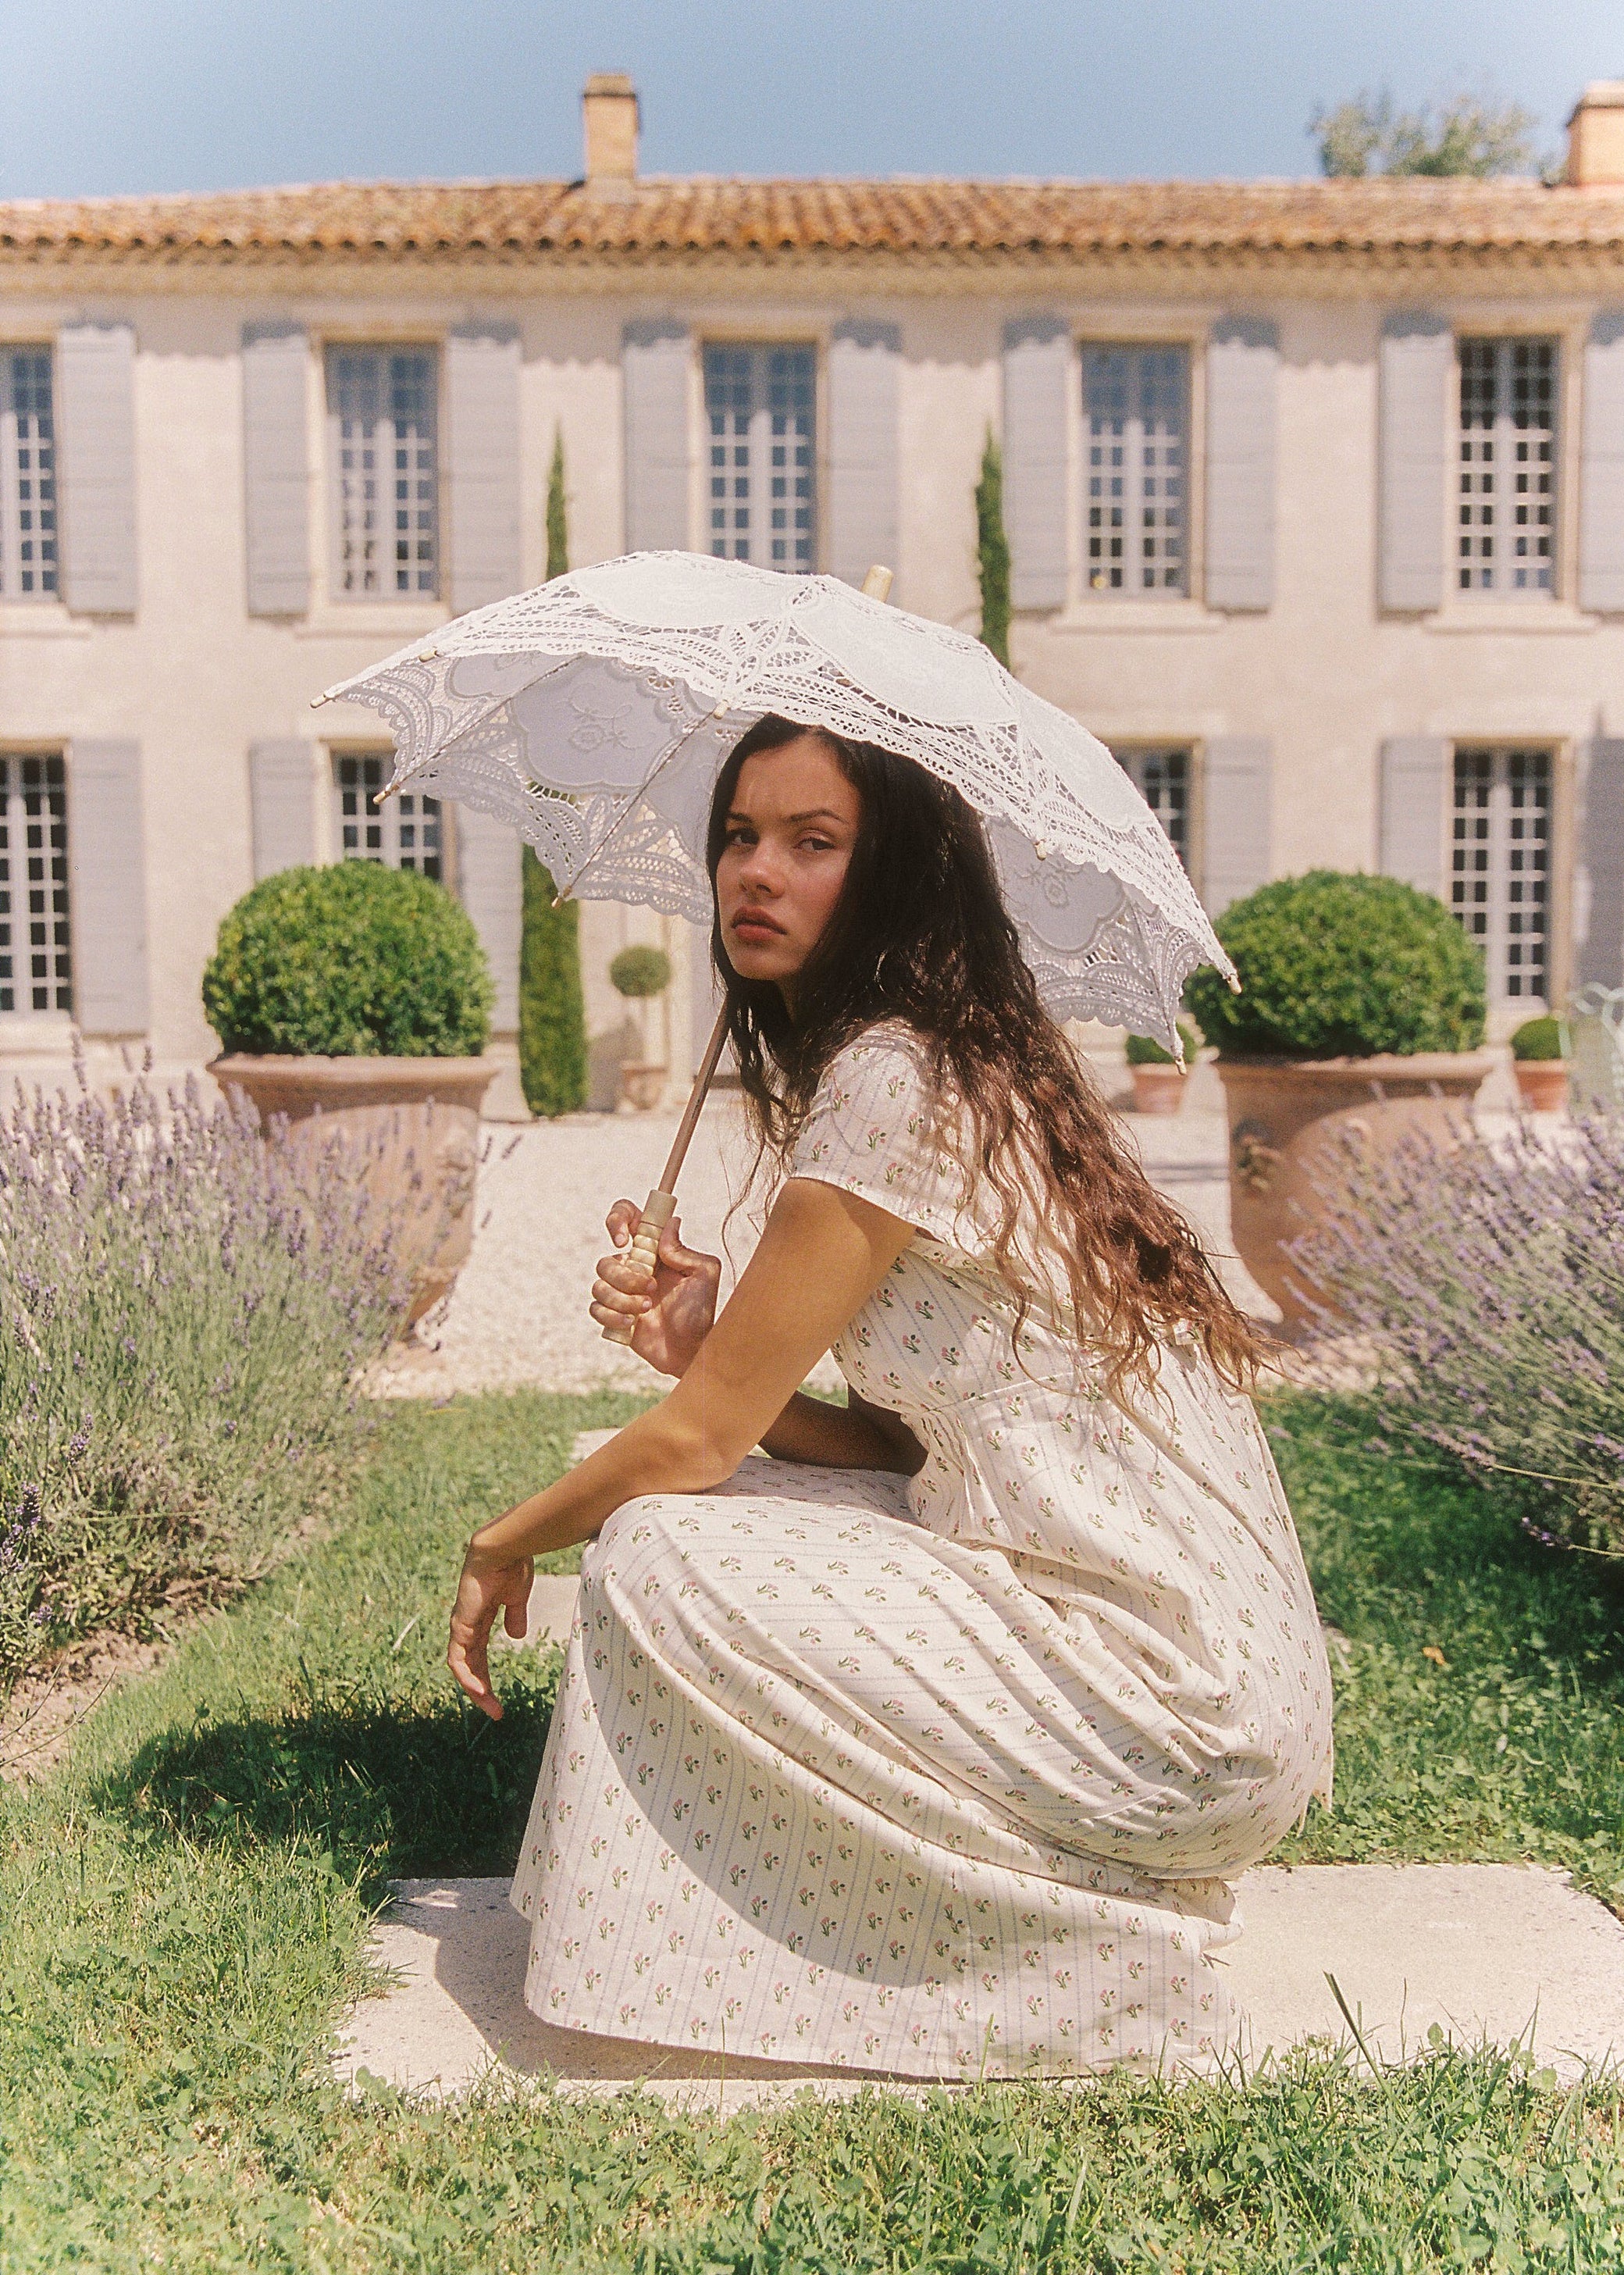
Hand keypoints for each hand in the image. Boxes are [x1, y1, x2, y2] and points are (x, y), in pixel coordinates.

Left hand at [446, 1544, 532, 1721]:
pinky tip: (479, 1690)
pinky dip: (467, 1676)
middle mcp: (467, 1625)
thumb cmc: (513, 1565)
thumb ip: (515, 1616)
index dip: (485, 1676)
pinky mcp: (461, 1625)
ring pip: (462, 1667)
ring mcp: (462, 1626)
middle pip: (470, 1666)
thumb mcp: (517, 1598)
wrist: (504, 1548)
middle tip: (495, 1711)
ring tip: (490, 1707)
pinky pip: (459, 1658)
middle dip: (481, 1690)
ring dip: (474, 1689)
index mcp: (480, 1619)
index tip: (498, 1697)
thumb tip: (516, 1636)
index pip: (478, 1655)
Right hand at [590, 1199, 721, 1376]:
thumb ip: (683, 1249)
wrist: (692, 1350)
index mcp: (654, 1251)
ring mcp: (621, 1291)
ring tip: (646, 1309)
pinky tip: (632, 1324)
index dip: (617, 1219)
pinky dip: (612, 1315)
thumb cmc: (701, 1312)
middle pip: (607, 1260)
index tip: (623, 1240)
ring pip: (599, 1284)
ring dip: (622, 1299)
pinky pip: (595, 1307)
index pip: (627, 1218)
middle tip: (652, 1288)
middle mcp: (634, 1267)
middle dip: (627, 1277)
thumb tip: (669, 1223)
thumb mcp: (704, 1275)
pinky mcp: (613, 1315)